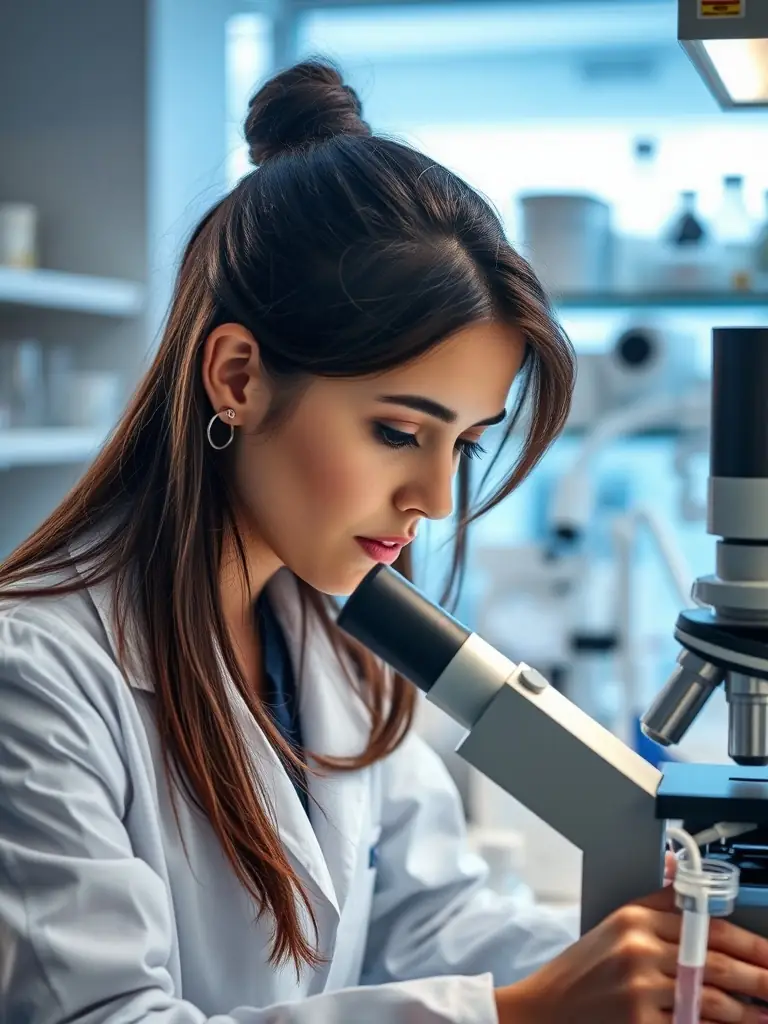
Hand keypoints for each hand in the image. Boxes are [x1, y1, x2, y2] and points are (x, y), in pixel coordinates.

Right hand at [495, 883, 767, 1023]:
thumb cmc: (582, 971)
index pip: (705, 927)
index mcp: (635, 918)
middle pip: (715, 963)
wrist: (544, 1010)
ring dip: (746, 1012)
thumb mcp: (614, 925)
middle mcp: (639, 950)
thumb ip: (656, 903)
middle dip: (759, 979)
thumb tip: (682, 871)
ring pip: (711, 1000)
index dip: (748, 944)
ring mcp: (640, 990)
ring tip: (765, 1014)